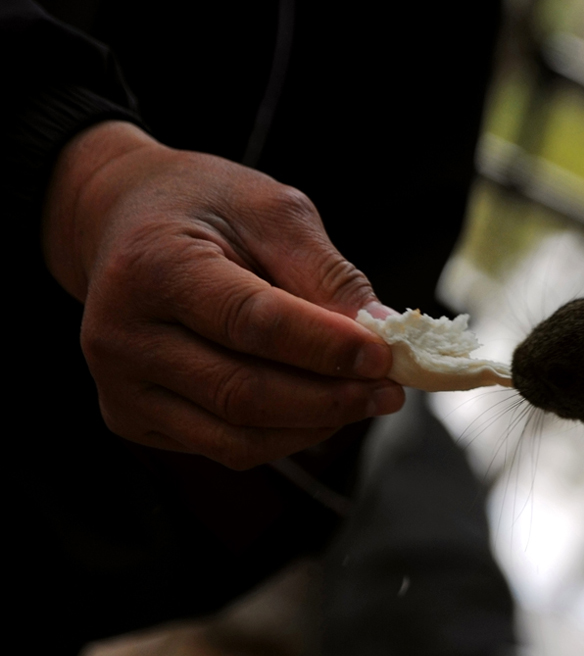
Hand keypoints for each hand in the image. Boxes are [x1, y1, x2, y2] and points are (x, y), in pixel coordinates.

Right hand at [42, 121, 404, 468]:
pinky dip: (285, 436)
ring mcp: (120, 387)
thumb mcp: (271, 209)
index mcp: (153, 267)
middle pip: (244, 393)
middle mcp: (122, 336)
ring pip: (236, 437)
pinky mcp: (131, 418)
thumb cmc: (205, 208)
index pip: (252, 323)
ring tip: (365, 399)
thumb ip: (325, 271)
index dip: (326, 346)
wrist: (124, 221)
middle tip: (390, 390)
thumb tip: (381, 329)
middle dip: (331, 399)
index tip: (384, 355)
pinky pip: (224, 447)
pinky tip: (320, 408)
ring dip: (314, 426)